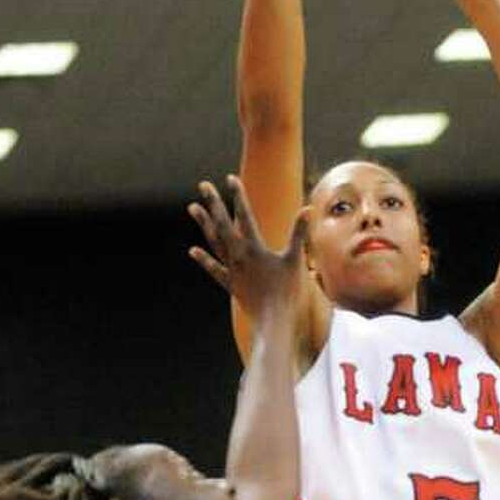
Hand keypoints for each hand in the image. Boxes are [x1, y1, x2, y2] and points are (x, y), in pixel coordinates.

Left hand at [188, 176, 307, 317]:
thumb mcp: (295, 260)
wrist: (274, 321)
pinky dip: (204, 259)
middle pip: (222, 224)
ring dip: (203, 224)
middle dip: (213, 203)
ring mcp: (232, 270)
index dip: (238, 195)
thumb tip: (307, 208)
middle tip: (203, 185)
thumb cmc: (288, 292)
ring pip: (214, 242)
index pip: (244, 214)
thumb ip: (299, 233)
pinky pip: (214, 269)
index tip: (230, 178)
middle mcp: (238, 256)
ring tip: (192, 208)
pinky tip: (193, 250)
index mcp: (254, 247)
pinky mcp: (231, 284)